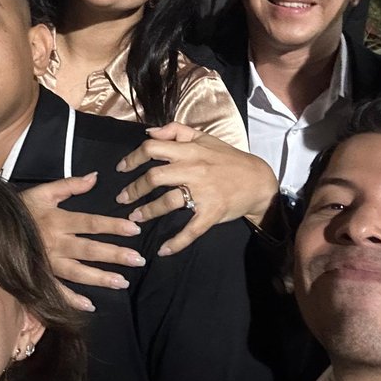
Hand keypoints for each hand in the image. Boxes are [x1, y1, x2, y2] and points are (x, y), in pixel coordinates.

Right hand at [19, 173, 145, 311]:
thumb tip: (95, 177)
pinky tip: (90, 305)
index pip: (91, 223)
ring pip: (77, 272)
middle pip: (89, 249)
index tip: (135, 229)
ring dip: (100, 278)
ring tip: (122, 282)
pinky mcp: (38, 276)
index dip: (113, 226)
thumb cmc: (21, 208)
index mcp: (58, 220)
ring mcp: (47, 262)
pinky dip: (72, 299)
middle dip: (115, 255)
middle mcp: (55, 243)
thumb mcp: (44, 191)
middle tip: (138, 260)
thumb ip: (70, 185)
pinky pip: (56, 290)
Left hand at [114, 122, 276, 256]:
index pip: (153, 149)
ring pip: (168, 202)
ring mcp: (203, 192)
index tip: (122, 168)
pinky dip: (176, 242)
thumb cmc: (228, 158)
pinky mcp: (212, 213)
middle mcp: (194, 169)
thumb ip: (176, 130)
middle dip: (133, 189)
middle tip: (121, 198)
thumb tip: (149, 132)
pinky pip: (191, 230)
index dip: (133, 158)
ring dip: (147, 212)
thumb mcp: (205, 138)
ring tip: (134, 218)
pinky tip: (163, 250)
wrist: (259, 180)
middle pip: (154, 177)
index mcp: (190, 150)